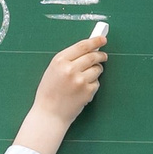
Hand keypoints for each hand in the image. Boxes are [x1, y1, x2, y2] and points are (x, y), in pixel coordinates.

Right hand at [14, 30, 108, 153]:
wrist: (49, 114)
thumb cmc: (49, 93)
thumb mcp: (53, 70)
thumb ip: (68, 59)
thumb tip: (88, 49)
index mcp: (60, 61)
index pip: (82, 46)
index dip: (95, 41)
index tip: (102, 39)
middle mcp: (70, 69)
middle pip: (93, 56)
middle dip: (100, 55)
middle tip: (103, 56)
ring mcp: (80, 80)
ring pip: (97, 69)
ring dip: (96, 71)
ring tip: (85, 79)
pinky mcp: (87, 91)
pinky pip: (96, 82)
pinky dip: (92, 85)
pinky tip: (82, 90)